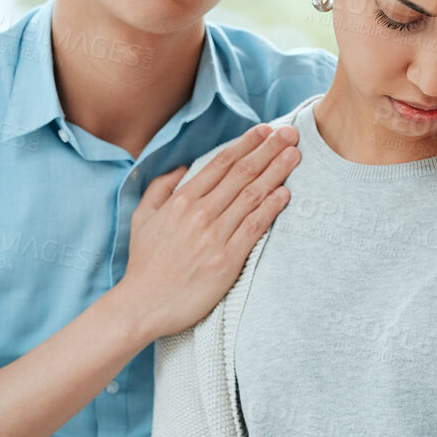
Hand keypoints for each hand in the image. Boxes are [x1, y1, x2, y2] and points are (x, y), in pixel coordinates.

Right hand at [120, 124, 299, 338]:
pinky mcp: (227, 260)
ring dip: (276, 172)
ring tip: (295, 155)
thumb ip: (160, 188)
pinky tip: (285, 193)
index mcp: (181, 201)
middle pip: (242, 174)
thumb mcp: (142, 218)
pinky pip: (254, 227)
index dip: (246, 144)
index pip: (220, 164)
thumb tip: (181, 168)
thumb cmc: (144, 264)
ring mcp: (215, 236)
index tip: (265, 131)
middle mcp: (200, 213)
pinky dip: (271, 208)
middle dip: (269, 150)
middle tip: (290, 134)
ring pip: (252, 196)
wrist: (144, 305)